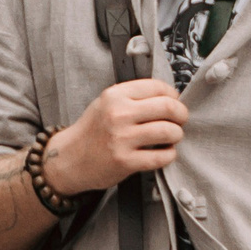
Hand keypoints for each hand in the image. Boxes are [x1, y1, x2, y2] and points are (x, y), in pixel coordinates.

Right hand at [41, 79, 188, 197]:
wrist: (69, 159)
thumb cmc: (92, 132)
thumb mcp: (106, 103)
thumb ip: (133, 97)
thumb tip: (169, 97)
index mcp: (115, 96)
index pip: (158, 87)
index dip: (173, 96)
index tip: (175, 102)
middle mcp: (118, 114)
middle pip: (168, 107)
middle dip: (181, 115)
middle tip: (180, 120)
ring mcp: (122, 139)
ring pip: (169, 132)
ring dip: (176, 135)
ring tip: (171, 138)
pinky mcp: (125, 161)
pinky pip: (162, 156)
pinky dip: (169, 155)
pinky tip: (164, 153)